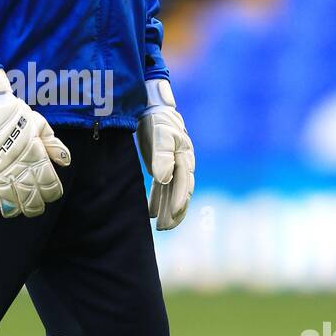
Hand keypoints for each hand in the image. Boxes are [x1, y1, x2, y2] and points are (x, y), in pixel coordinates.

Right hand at [0, 69, 70, 217]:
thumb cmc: (18, 116)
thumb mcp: (42, 126)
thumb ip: (54, 145)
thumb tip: (66, 161)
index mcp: (36, 158)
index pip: (50, 187)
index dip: (53, 194)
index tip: (51, 192)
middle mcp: (19, 168)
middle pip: (31, 200)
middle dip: (36, 207)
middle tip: (36, 206)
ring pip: (11, 203)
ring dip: (17, 209)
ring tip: (19, 208)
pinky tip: (0, 202)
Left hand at [137, 78, 194, 230]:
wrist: (150, 107)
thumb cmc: (157, 121)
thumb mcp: (160, 136)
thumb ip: (162, 157)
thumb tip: (165, 179)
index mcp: (185, 157)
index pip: (184, 183)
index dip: (179, 199)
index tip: (173, 214)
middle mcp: (182, 164)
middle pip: (181, 192)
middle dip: (175, 211)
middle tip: (165, 228)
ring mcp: (172, 166)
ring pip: (171, 192)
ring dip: (167, 210)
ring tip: (160, 227)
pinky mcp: (161, 166)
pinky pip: (161, 188)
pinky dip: (157, 200)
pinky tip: (150, 213)